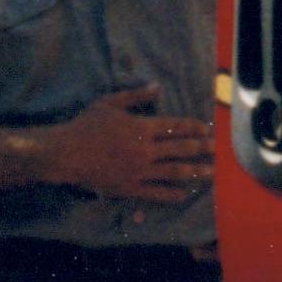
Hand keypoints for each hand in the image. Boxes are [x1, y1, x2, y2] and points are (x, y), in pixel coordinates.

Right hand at [48, 86, 213, 203]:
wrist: (65, 153)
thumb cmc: (85, 126)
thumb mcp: (109, 104)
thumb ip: (135, 96)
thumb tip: (157, 87)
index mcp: (141, 127)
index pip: (174, 127)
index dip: (193, 128)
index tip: (206, 129)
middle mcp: (144, 150)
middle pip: (180, 149)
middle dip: (201, 148)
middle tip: (216, 149)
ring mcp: (138, 171)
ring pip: (174, 171)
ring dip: (194, 171)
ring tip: (210, 172)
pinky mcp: (130, 187)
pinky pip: (156, 192)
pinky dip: (171, 194)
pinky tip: (184, 194)